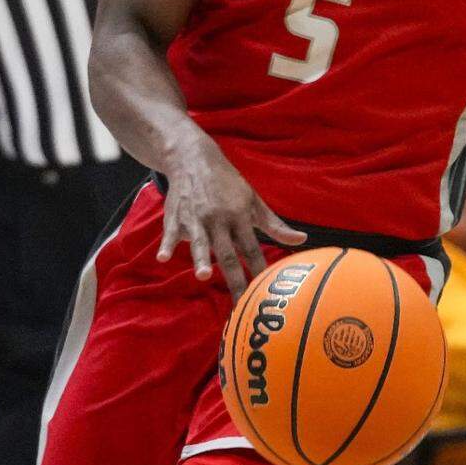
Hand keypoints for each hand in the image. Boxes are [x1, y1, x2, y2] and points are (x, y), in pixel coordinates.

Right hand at [159, 130, 305, 301]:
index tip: (265, 291)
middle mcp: (219, 219)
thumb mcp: (253, 200)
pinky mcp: (176, 217)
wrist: (194, 159)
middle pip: (228, 254)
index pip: (252, 249)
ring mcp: (197, 219)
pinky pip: (171, 233)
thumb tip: (302, 240)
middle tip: (240, 305)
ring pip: (200, 243)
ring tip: (203, 276)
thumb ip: (275, 224)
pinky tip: (163, 258)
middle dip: (235, 280)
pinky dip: (168, 244)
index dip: (259, 270)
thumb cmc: (228, 184)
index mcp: (240, 216)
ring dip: (200, 259)